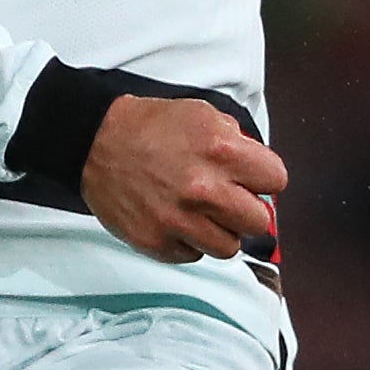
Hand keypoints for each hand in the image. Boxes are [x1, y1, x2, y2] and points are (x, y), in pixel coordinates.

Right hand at [82, 95, 287, 264]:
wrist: (93, 143)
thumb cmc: (150, 128)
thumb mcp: (202, 114)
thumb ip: (237, 141)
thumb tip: (257, 171)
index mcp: (221, 151)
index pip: (276, 180)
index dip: (263, 179)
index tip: (250, 179)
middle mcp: (203, 189)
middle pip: (259, 222)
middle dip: (247, 210)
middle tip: (228, 200)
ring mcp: (178, 221)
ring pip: (229, 247)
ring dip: (220, 232)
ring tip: (202, 215)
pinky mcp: (157, 242)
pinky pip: (194, 256)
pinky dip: (189, 242)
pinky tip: (176, 221)